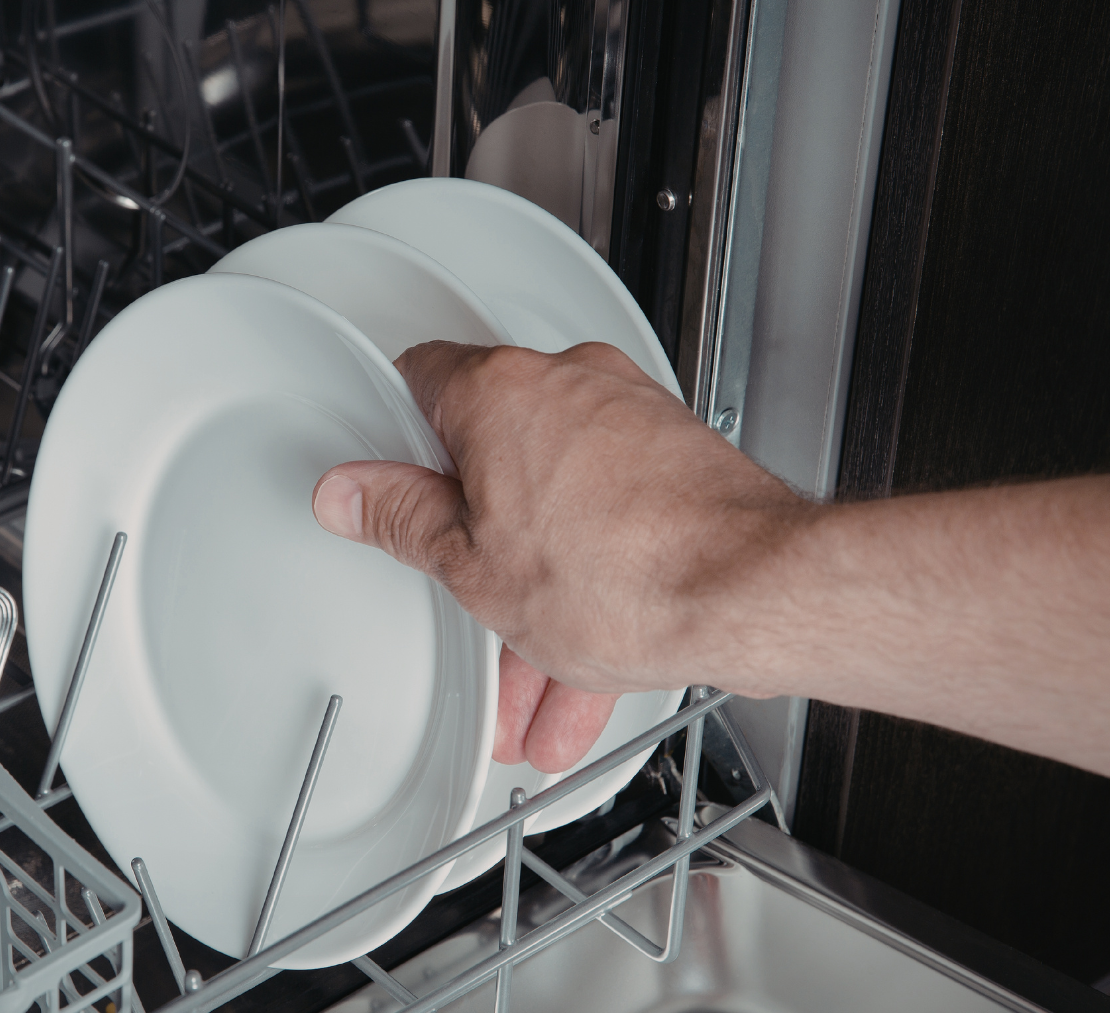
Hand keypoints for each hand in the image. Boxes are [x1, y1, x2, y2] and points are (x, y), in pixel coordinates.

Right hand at [310, 341, 815, 771]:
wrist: (755, 596)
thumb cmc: (630, 573)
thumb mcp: (473, 567)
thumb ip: (402, 521)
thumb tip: (353, 493)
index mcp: (502, 391)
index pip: (420, 380)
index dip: (393, 437)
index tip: (386, 483)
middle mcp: (571, 385)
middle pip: (493, 459)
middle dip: (480, 547)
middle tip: (462, 594)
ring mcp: (631, 422)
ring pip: (558, 509)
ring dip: (539, 595)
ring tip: (532, 680)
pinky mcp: (678, 465)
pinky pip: (613, 528)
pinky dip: (594, 591)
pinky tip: (584, 673)